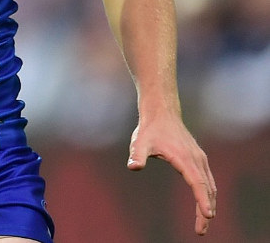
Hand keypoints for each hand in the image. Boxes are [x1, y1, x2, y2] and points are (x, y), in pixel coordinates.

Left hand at [127, 116, 215, 235]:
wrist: (161, 112)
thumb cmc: (149, 129)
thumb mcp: (140, 142)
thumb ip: (137, 155)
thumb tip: (133, 166)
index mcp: (184, 157)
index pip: (197, 182)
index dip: (202, 199)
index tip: (208, 215)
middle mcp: (196, 158)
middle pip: (207, 188)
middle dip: (206, 209)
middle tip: (201, 230)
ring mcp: (199, 157)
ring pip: (210, 184)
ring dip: (209, 203)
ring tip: (204, 221)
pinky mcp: (199, 157)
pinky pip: (208, 179)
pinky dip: (209, 193)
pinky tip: (206, 202)